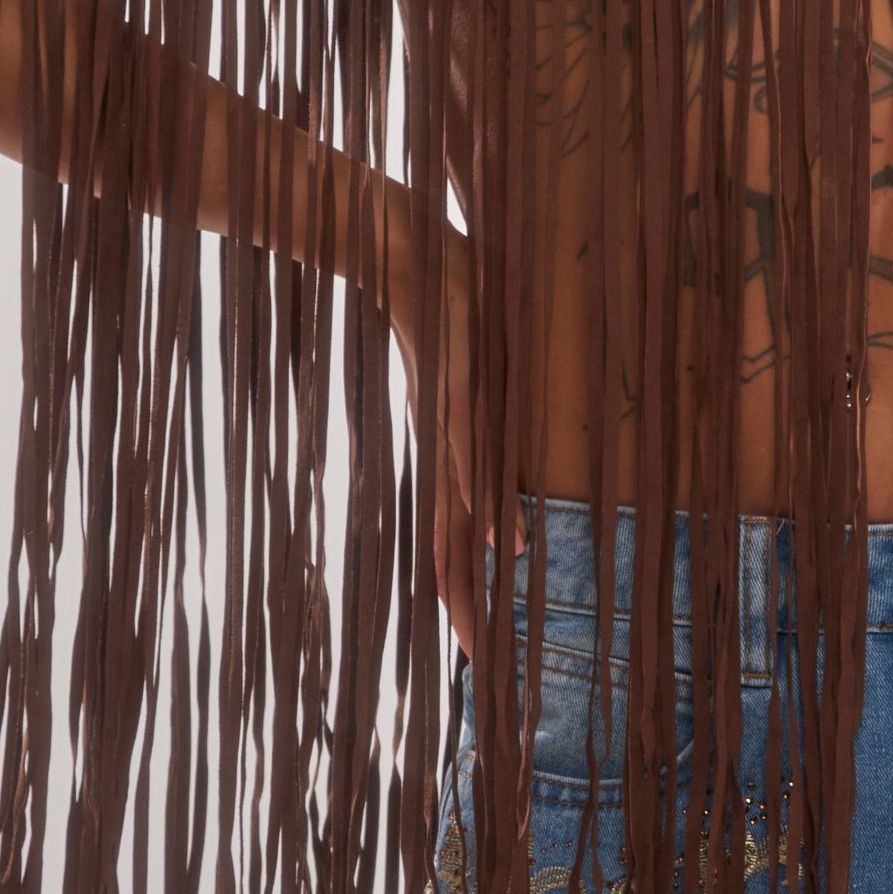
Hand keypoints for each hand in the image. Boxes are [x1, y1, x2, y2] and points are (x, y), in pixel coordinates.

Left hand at [385, 216, 520, 658]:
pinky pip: (465, 438)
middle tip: (468, 655)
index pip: (450, 529)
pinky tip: (485, 520)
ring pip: (455, 498)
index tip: (468, 639)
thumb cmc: (434, 296)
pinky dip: (473, 480)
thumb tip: (501, 442)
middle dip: (459, 594)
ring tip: (477, 608)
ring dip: (467, 556)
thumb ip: (483, 406)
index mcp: (444, 441)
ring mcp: (445, 411)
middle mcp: (442, 437)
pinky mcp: (449, 375)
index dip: (459, 581)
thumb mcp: (467, 361)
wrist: (391, 239)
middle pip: (448, 533)